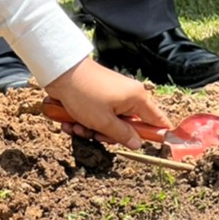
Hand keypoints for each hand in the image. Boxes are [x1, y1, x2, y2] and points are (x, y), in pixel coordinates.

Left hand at [43, 58, 171, 148]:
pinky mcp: (101, 95)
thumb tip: (138, 144)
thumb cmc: (85, 95)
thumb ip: (123, 135)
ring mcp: (115, 95)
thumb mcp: (103, 121)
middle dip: (109, 135)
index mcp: (137, 98)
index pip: (157, 120)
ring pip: (110, 122)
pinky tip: (70, 121)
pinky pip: (98, 115)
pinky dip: (85, 121)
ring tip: (76, 126)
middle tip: (95, 135)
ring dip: (92, 129)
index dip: (157, 134)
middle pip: (129, 126)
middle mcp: (129, 95)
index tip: (155, 147)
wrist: (61, 72)